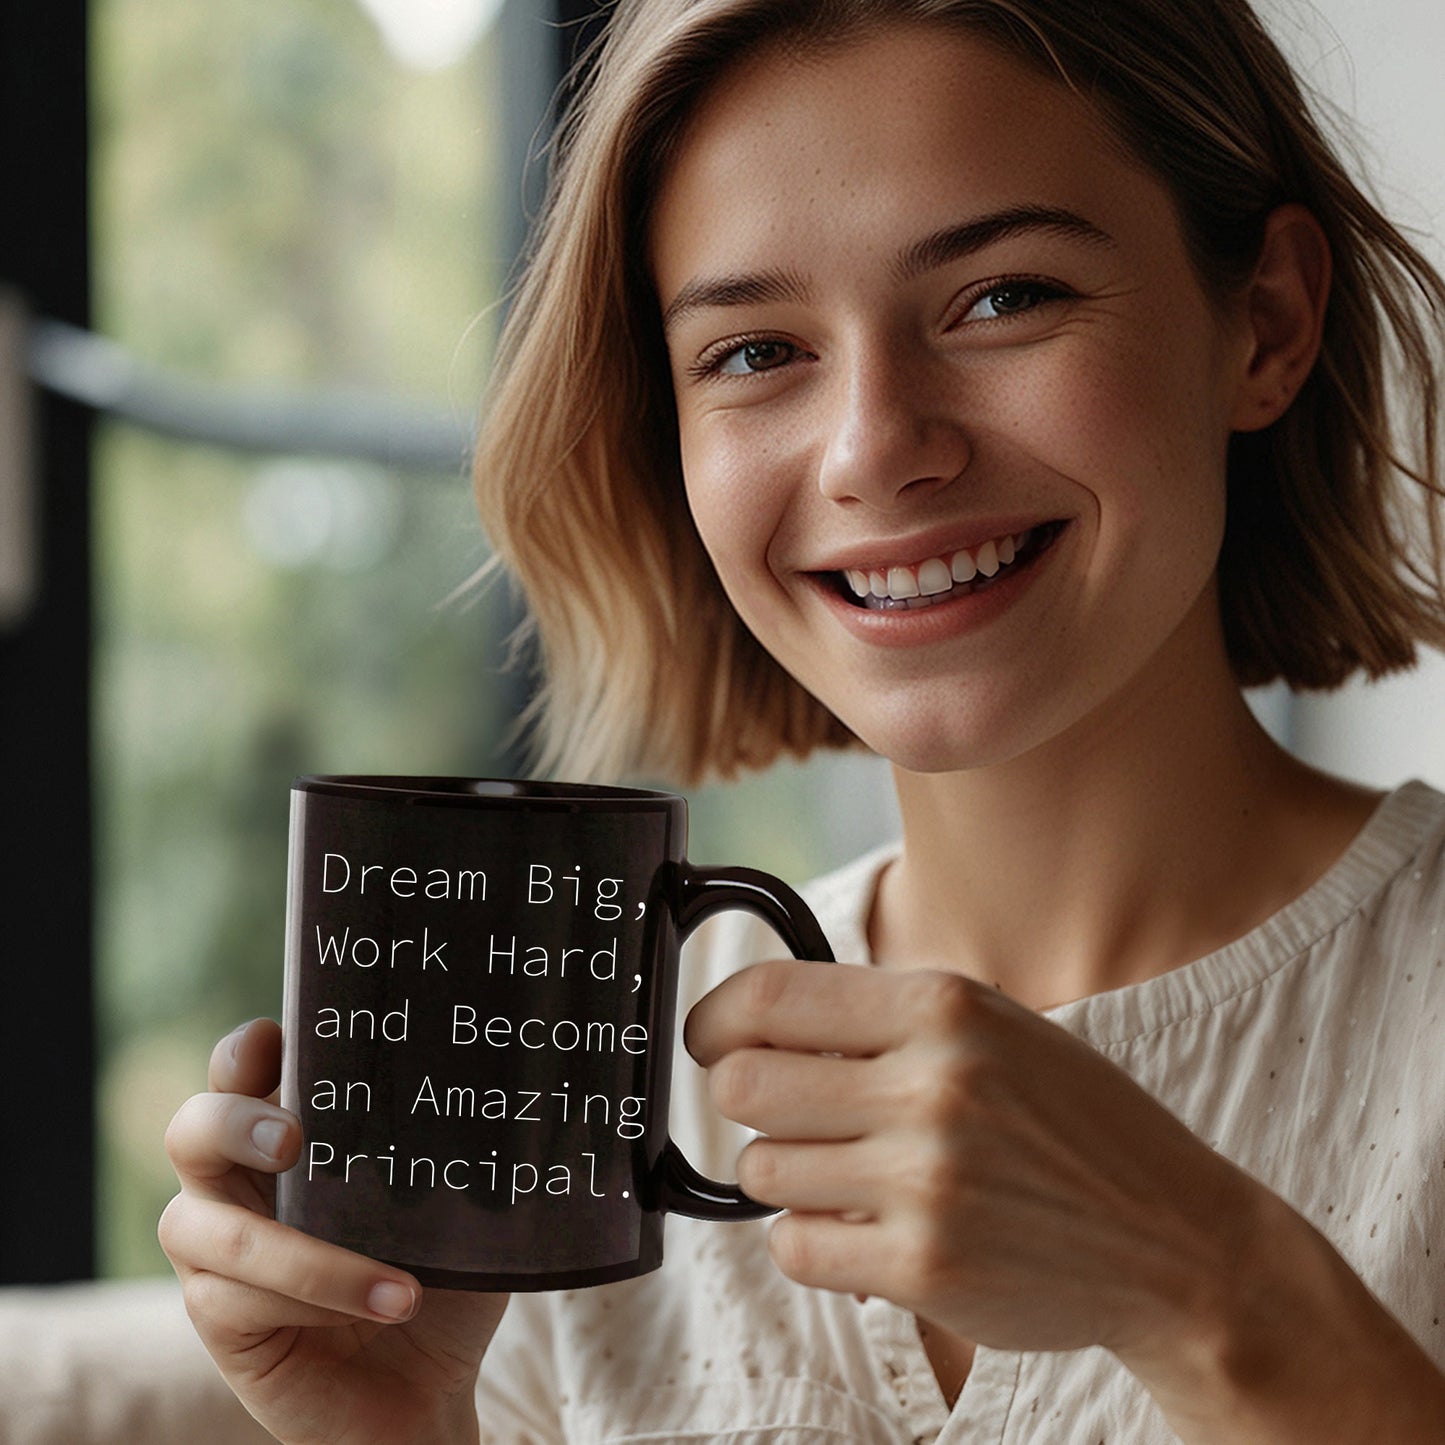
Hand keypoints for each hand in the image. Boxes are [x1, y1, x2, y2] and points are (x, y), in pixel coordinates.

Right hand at [160, 1019, 506, 1444]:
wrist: (427, 1388)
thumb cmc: (438, 1272)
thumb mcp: (453, 1200)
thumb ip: (446, 1147)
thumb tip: (489, 1088)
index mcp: (286, 1130)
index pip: (241, 1068)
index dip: (247, 1049)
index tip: (282, 1042)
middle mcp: (236, 1181)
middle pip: (191, 1128)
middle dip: (233, 1122)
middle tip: (294, 1138)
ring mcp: (215, 1250)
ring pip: (208, 1229)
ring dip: (306, 1255)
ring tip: (402, 1284)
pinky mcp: (217, 1318)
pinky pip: (233, 1300)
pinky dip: (315, 1302)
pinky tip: (380, 1306)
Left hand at [685, 960, 1258, 1359]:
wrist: (1171, 1238)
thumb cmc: (1071, 1122)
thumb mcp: (994, 1027)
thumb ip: (881, 1017)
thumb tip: (753, 1021)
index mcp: (944, 1006)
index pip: (768, 996)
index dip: (714, 1017)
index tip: (706, 1036)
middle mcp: (931, 1085)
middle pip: (742, 1085)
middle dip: (744, 1099)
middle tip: (781, 1112)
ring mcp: (926, 1180)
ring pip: (763, 1169)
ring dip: (786, 1173)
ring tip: (848, 1172)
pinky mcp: (923, 1266)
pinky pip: (794, 1247)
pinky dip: (811, 1238)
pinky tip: (863, 1226)